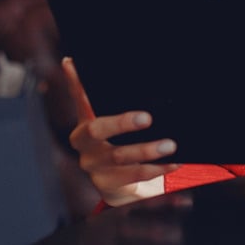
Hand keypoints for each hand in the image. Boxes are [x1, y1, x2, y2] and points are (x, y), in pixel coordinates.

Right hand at [64, 57, 180, 206]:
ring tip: (170, 145)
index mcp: (83, 121)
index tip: (95, 77)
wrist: (115, 183)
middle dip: (122, 122)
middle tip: (147, 118)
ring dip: (147, 150)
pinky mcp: (107, 184)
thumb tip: (70, 61)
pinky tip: (174, 163)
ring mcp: (93, 166)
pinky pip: (134, 176)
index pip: (81, 99)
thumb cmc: (114, 140)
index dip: (81, 85)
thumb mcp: (106, 116)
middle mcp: (84, 144)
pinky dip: (157, 169)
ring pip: (119, 157)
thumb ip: (92, 94)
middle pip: (97, 130)